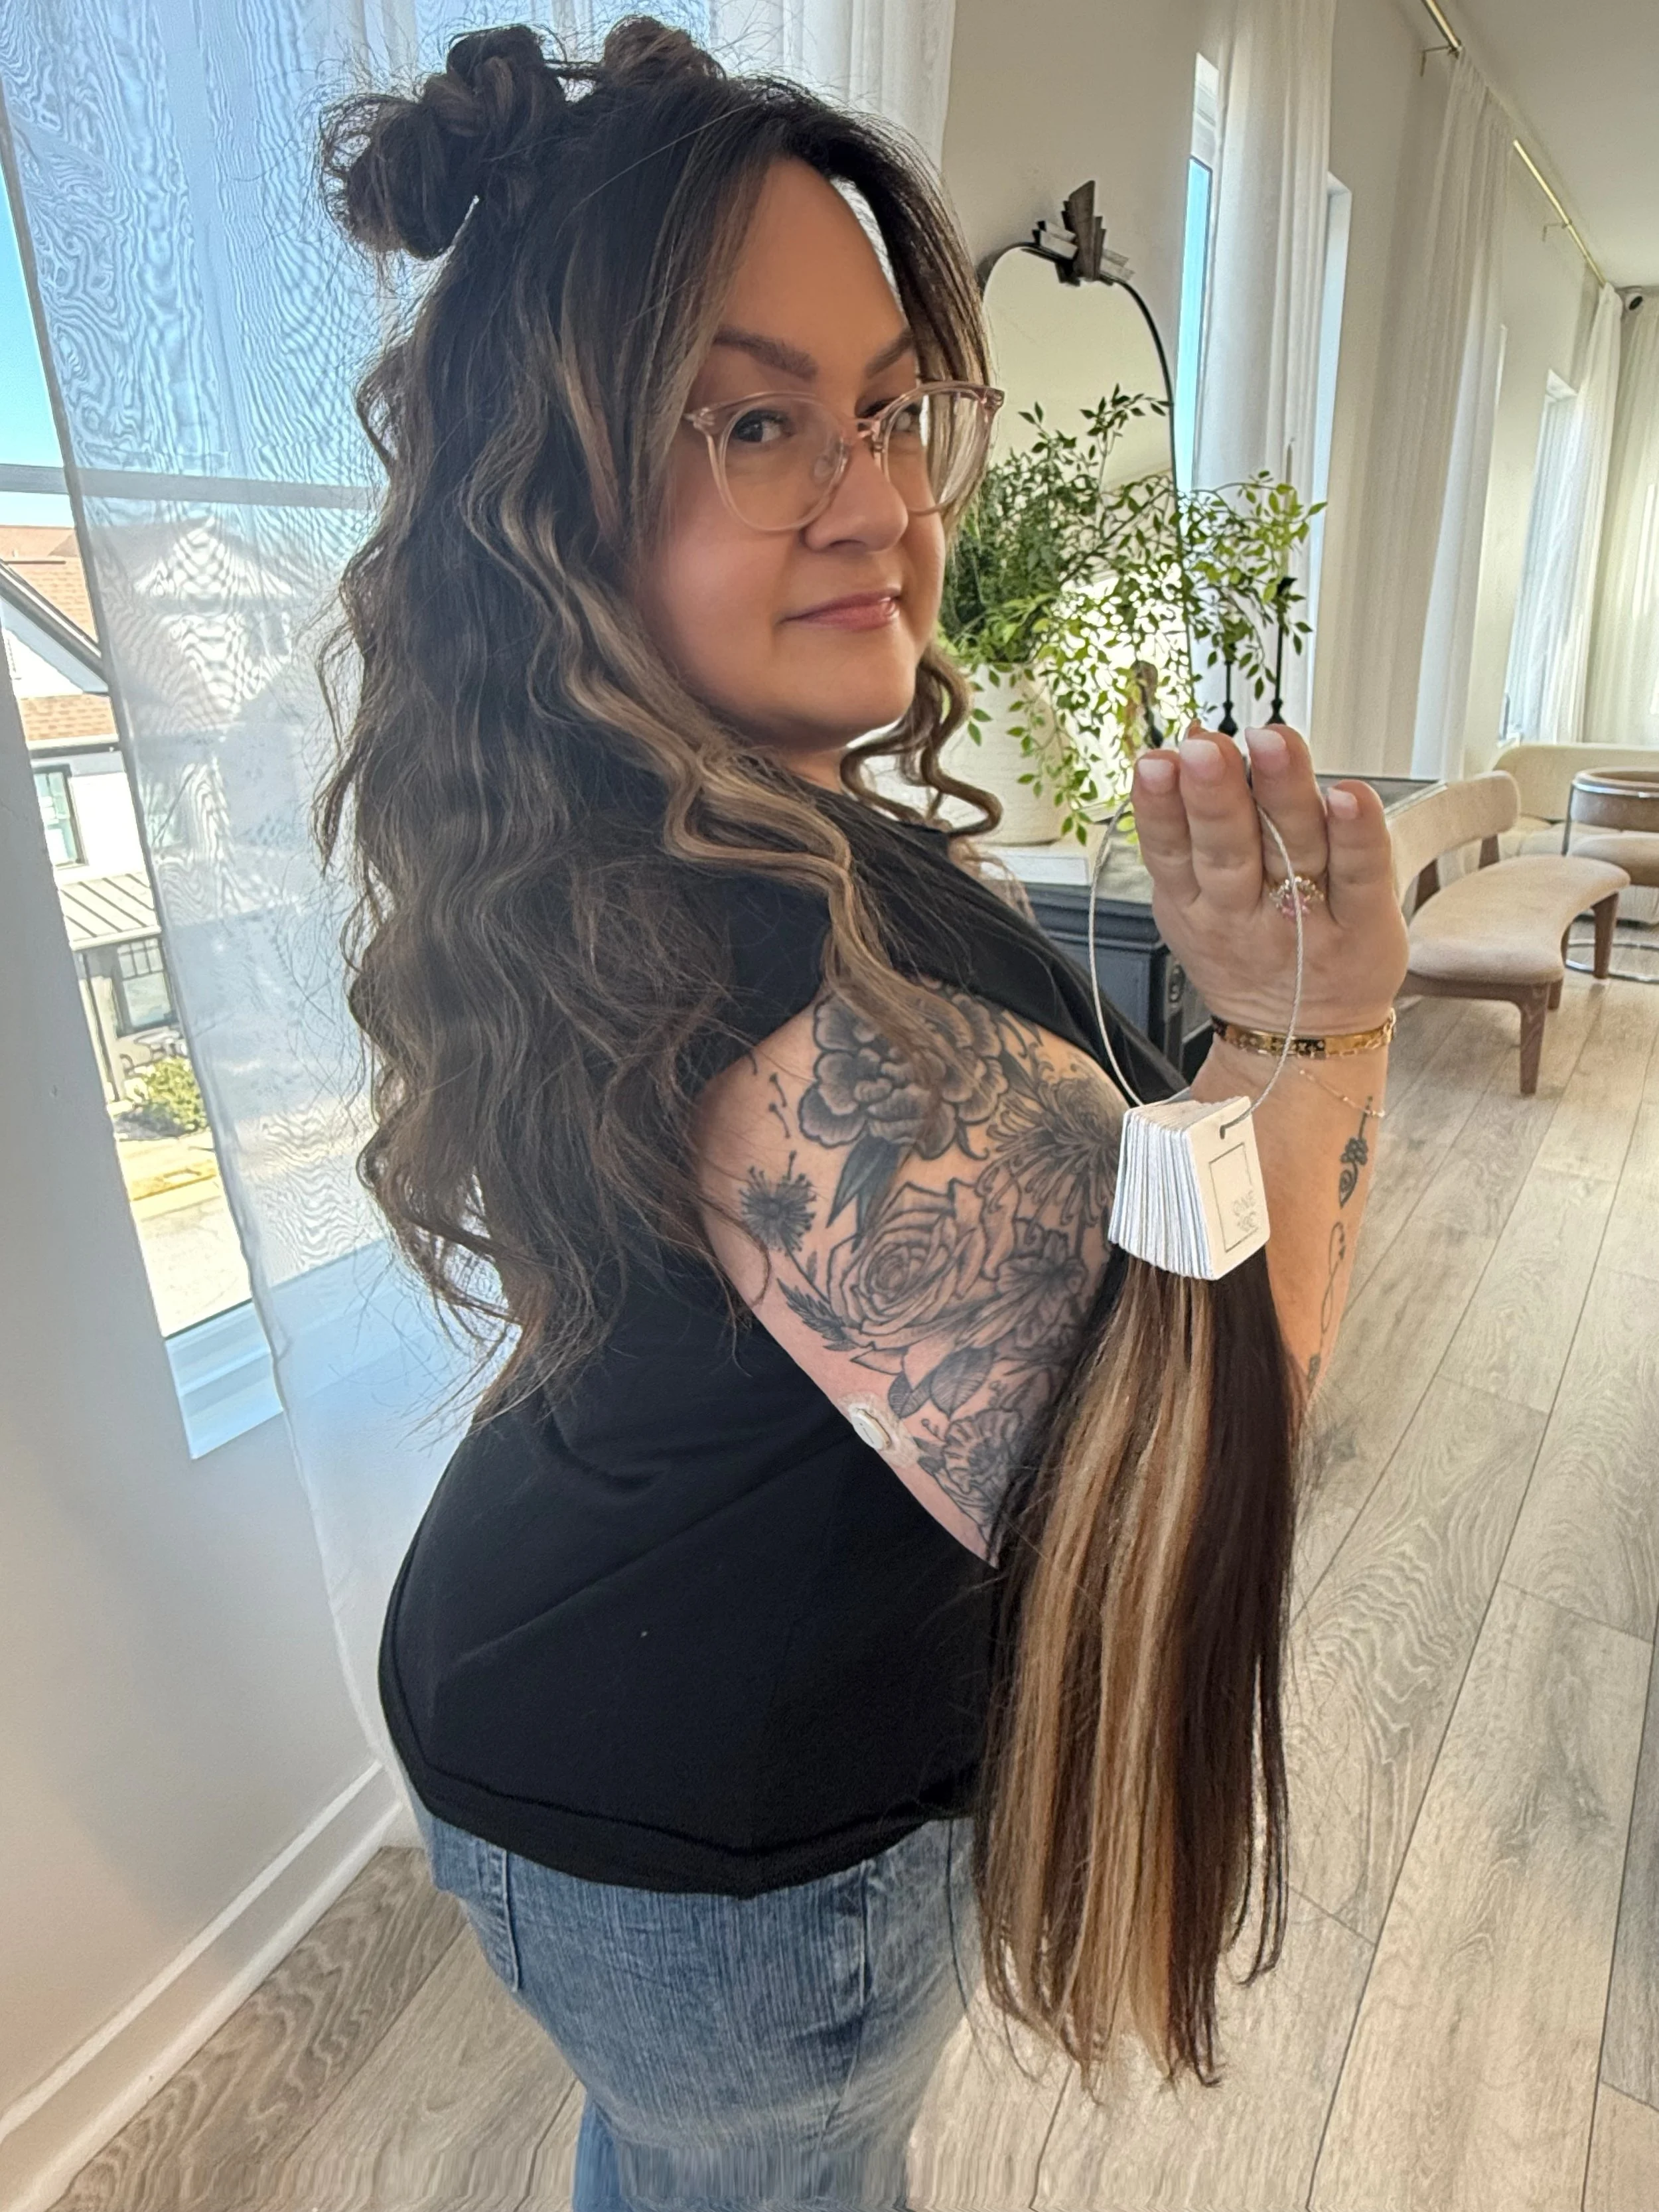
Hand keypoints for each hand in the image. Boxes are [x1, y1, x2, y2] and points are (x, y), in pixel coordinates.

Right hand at [1130, 722, 1409, 1035]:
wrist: (1303, 1041)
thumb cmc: (1249, 959)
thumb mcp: (1193, 909)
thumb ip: (1185, 831)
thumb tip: (1183, 743)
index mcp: (1195, 905)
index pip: (1170, 851)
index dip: (1160, 807)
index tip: (1156, 763)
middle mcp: (1245, 912)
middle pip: (1228, 849)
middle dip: (1215, 796)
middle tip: (1205, 749)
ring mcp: (1307, 919)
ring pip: (1292, 850)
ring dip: (1282, 793)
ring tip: (1271, 743)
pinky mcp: (1366, 924)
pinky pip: (1362, 875)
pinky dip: (1356, 835)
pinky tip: (1348, 796)